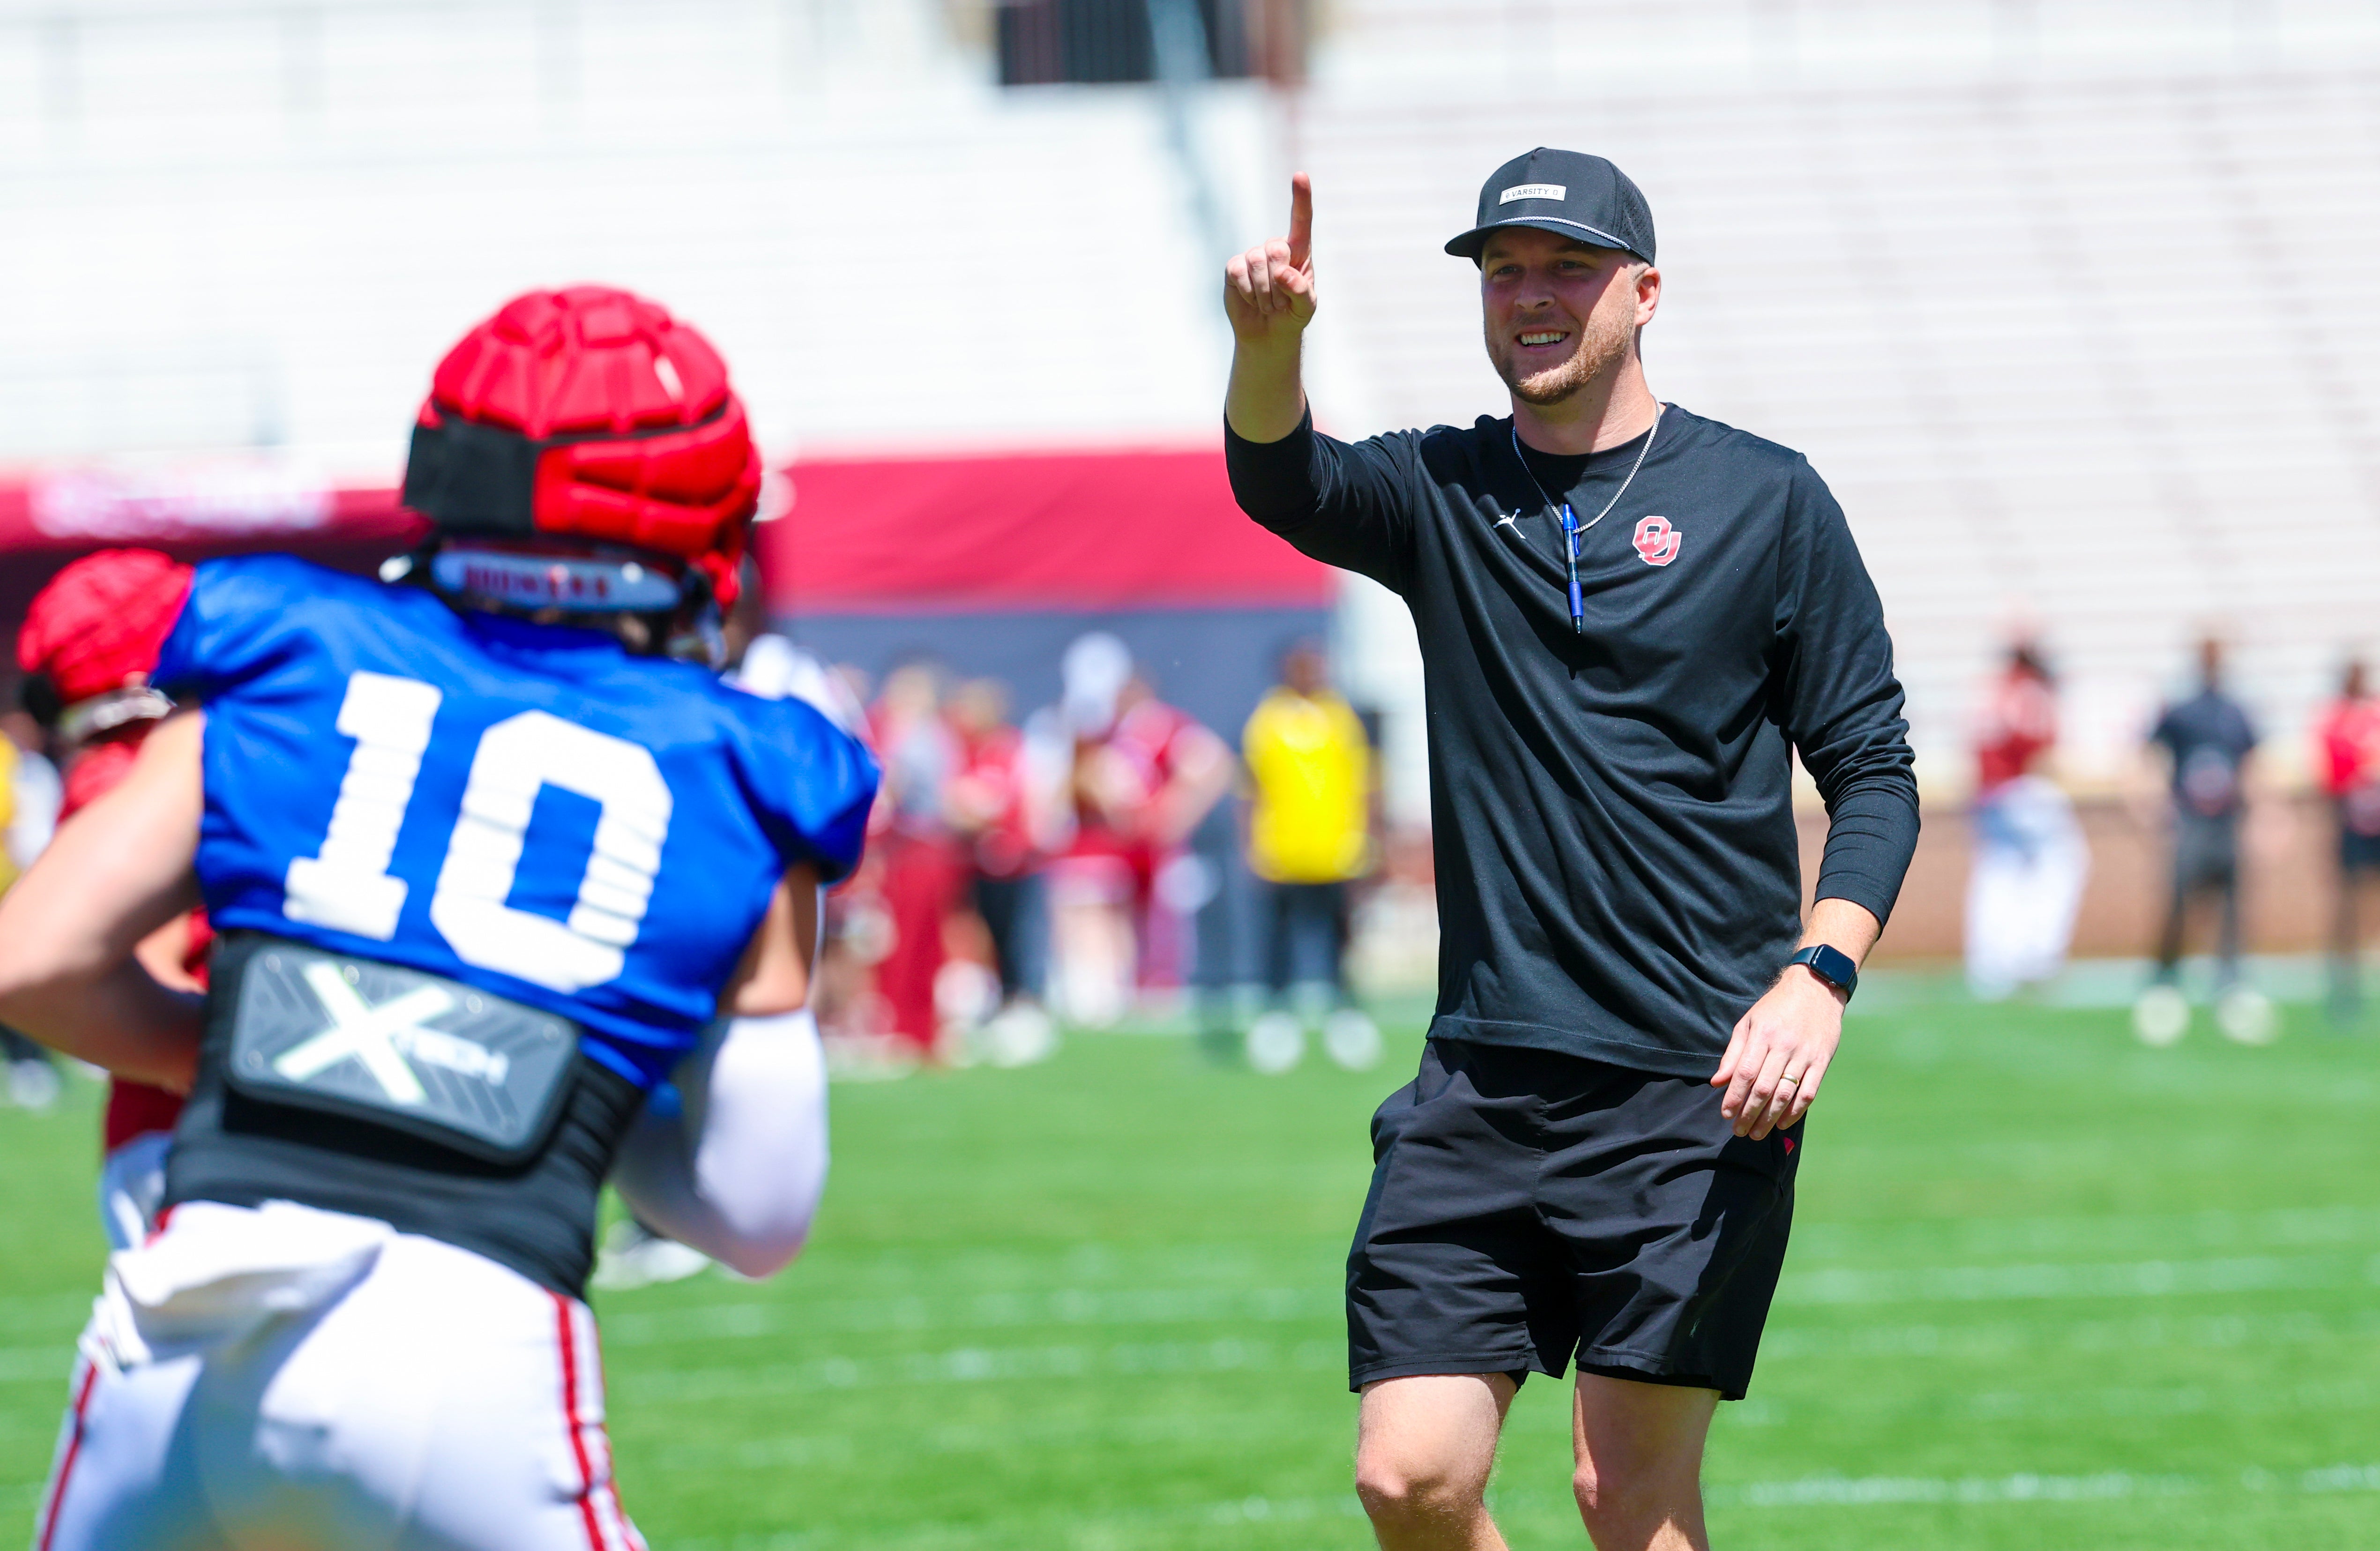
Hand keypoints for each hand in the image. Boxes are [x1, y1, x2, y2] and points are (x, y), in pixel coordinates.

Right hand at [1224, 173, 1315, 345]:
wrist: (1267, 333)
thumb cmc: (1292, 315)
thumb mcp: (1306, 307)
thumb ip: (1302, 291)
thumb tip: (1282, 274)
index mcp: (1299, 251)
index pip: (1301, 220)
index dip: (1300, 198)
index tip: (1299, 175)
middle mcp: (1275, 248)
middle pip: (1276, 248)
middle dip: (1279, 281)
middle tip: (1280, 301)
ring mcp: (1252, 256)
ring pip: (1256, 262)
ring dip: (1264, 292)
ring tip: (1267, 304)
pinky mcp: (1234, 268)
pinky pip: (1238, 272)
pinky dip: (1247, 291)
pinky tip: (1251, 299)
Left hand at [1711, 964, 1843, 1140]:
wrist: (1816, 989)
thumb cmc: (1776, 1007)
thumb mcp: (1748, 1022)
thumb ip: (1733, 1054)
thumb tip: (1717, 1082)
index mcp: (1762, 1035)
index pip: (1745, 1073)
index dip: (1734, 1097)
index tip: (1725, 1114)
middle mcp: (1784, 1046)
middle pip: (1763, 1088)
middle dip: (1749, 1114)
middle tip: (1739, 1131)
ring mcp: (1805, 1055)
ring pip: (1785, 1094)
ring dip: (1770, 1118)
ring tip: (1757, 1133)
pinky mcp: (1822, 1061)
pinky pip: (1809, 1092)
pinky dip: (1796, 1111)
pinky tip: (1783, 1123)